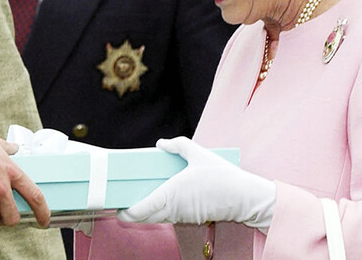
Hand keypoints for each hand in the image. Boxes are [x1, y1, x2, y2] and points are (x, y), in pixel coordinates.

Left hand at [118, 137, 275, 229]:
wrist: (245, 198)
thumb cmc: (222, 177)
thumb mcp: (199, 153)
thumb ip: (178, 145)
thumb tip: (161, 143)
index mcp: (170, 194)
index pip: (139, 211)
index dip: (124, 211)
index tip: (115, 204)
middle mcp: (173, 209)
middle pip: (144, 218)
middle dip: (130, 211)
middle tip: (122, 197)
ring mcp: (182, 216)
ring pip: (156, 218)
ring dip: (145, 210)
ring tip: (138, 193)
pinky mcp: (190, 218)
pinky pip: (169, 216)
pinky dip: (160, 210)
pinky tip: (160, 196)